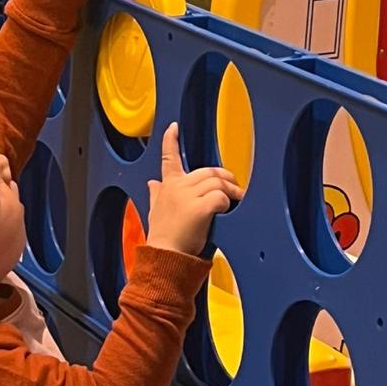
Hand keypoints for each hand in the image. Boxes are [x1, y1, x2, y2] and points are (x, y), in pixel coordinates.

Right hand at [147, 124, 242, 256]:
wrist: (165, 257)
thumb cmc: (163, 238)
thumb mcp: (155, 212)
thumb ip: (156, 195)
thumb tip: (152, 184)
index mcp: (167, 186)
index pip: (168, 159)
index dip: (170, 141)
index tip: (173, 128)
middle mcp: (177, 187)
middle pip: (208, 172)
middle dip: (224, 179)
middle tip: (234, 189)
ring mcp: (187, 196)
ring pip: (217, 183)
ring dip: (230, 192)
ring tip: (234, 202)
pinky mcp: (200, 208)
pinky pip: (221, 197)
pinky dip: (227, 204)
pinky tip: (224, 212)